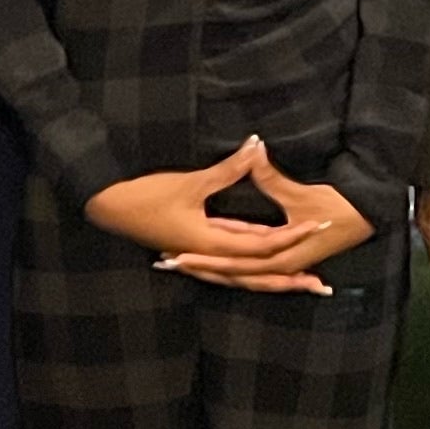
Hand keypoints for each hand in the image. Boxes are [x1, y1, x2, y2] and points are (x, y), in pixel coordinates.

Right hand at [85, 137, 344, 297]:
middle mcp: (209, 258)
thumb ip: (228, 169)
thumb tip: (255, 145)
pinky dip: (254, 269)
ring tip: (303, 283)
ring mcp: (202, 259)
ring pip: (246, 276)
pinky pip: (232, 267)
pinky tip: (265, 265)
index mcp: (211, 244)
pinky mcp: (196, 252)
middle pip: (258, 275)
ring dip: (275, 279)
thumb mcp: (191, 182)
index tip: (319, 226)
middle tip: (320, 283)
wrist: (109, 208)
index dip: (293, 236)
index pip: (262, 245)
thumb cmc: (146, 197)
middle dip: (290, 279)